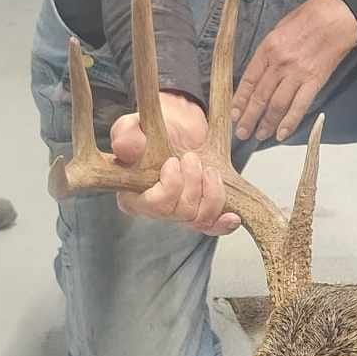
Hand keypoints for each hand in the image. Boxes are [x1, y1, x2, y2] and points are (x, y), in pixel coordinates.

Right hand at [111, 92, 240, 235]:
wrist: (175, 127)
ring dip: (210, 191)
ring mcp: (179, 215)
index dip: (169, 187)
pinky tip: (233, 217)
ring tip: (208, 169)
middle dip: (192, 183)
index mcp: (132, 196)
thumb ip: (127, 135)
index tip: (173, 161)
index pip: (152, 206)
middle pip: (178, 213)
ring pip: (199, 218)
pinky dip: (223, 224)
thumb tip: (123, 147)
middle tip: (192, 157)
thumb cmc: (150, 130)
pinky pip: (212, 227)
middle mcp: (155, 211)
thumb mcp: (134, 127)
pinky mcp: (199, 213)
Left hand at [233, 0, 356, 142]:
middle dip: (249, 117)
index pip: (248, 80)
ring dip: (267, 123)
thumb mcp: (278, 29)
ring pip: (277, 105)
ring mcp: (298, 74)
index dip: (240, 100)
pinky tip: (282, 133)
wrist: (337, 16)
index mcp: (267, 49)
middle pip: (260, 96)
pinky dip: (290, 122)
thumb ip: (268, 53)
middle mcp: (279, 63)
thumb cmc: (308, 18)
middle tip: (242, 133)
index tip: (234, 114)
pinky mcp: (315, 81)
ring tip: (260, 135)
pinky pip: (300, 106)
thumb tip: (259, 75)